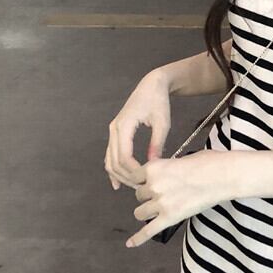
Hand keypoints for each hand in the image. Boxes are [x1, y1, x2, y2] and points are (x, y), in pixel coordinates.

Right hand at [105, 69, 170, 191]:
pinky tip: (118, 184)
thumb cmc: (158, 101)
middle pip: (114, 161)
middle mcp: (114, 129)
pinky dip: (113, 170)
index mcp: (124, 125)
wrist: (152, 85)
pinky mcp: (116, 133)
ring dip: (120, 175)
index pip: (123, 156)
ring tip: (134, 185)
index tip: (146, 179)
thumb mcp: (163, 122)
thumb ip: (157, 143)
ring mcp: (113, 131)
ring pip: (109, 160)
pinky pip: (110, 155)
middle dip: (127, 177)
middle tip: (143, 187)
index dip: (133, 171)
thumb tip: (154, 164)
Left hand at [126, 149, 230, 247]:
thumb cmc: (208, 163)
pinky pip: (148, 231)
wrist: (223, 175)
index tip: (150, 181)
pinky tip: (130, 244)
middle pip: (138, 196)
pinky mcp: (170, 218)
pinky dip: (138, 239)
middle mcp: (153, 186)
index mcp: (154, 168)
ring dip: (147, 211)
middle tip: (163, 194)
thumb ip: (166, 168)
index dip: (144, 180)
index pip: (135, 177)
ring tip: (158, 210)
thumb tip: (165, 175)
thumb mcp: (180, 159)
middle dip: (148, 196)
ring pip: (140, 213)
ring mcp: (161, 203)